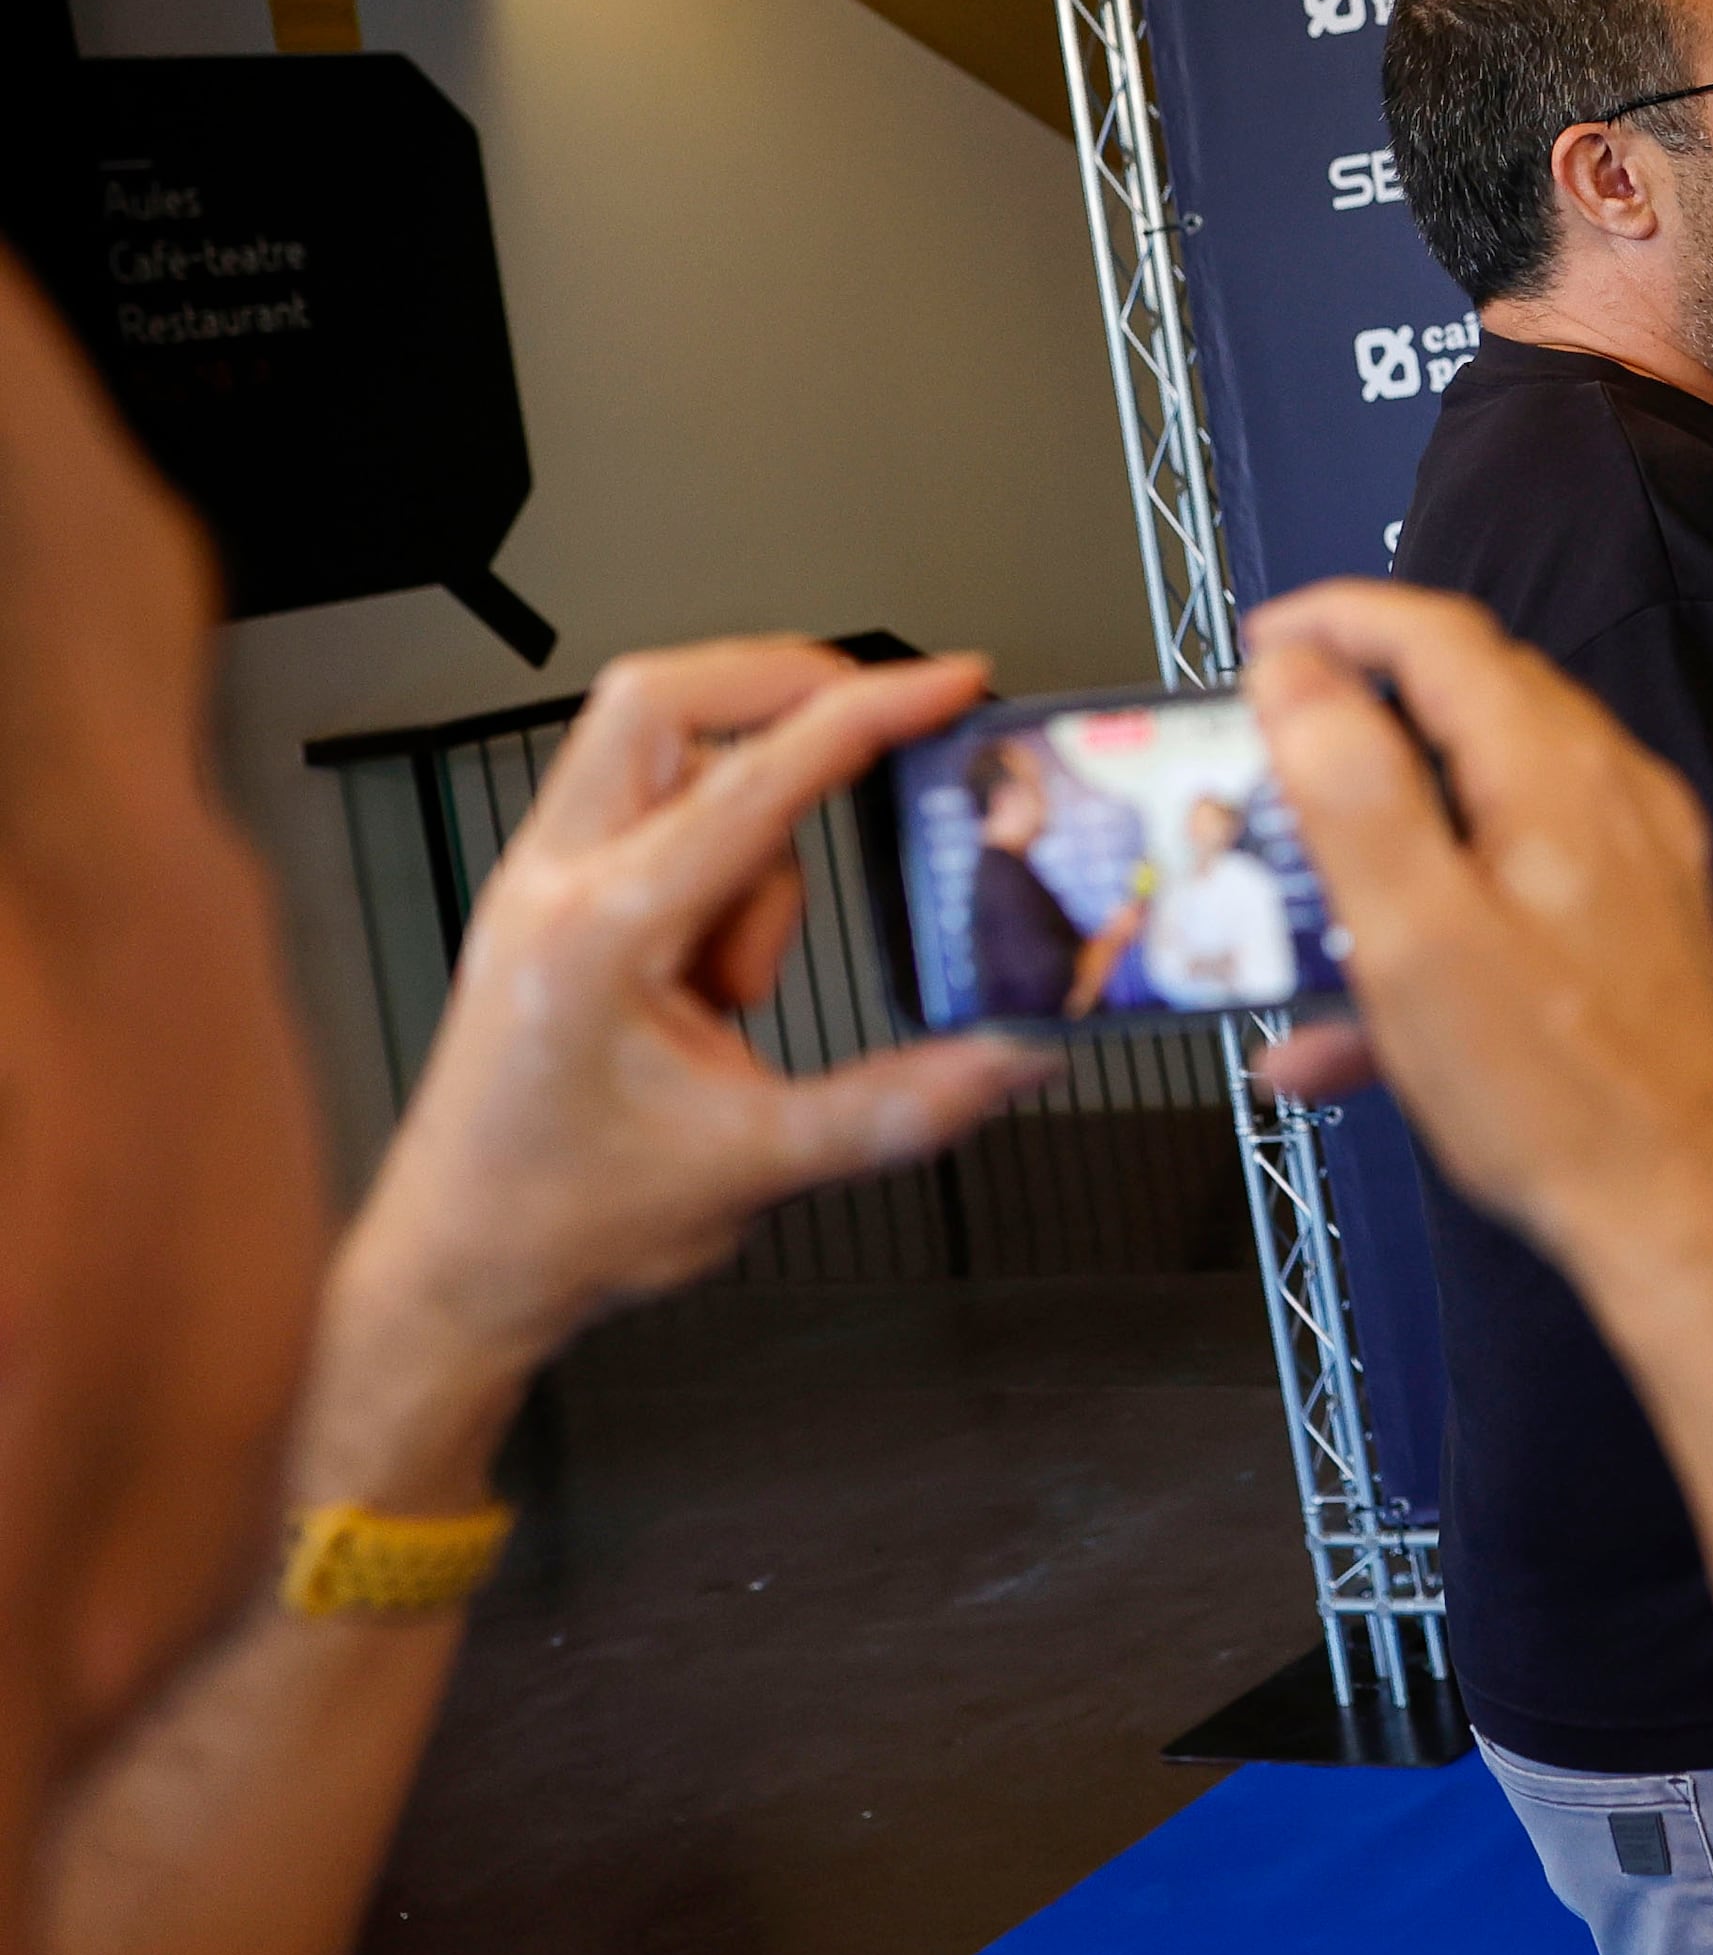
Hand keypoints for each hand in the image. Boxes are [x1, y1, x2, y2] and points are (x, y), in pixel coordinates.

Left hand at [362, 644, 1061, 1381]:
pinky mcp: (549, 905)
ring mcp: (539, 887)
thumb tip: (1013, 1055)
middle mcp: (553, 886)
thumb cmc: (560, 1222)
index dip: (868, 714)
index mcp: (599, 934)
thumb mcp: (759, 1167)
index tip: (945, 684)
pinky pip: (650, 818)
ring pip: (660, 756)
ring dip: (748, 820)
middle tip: (875, 714)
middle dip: (781, 685)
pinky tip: (718, 982)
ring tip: (747, 979)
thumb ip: (905, 1107)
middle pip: (663, 698)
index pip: (756, 781)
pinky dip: (717, 858)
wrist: (457, 1270)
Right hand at [1240, 580, 1712, 1261]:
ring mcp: (1634, 866)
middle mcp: (1612, 800)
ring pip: (1488, 802)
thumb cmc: (1564, 1098)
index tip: (1261, 640)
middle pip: (1470, 703)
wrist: (1695, 1216)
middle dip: (1359, 710)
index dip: (1338, 620)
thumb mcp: (1416, 938)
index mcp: (1557, 777)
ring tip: (1298, 886)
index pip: (1440, 636)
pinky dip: (1429, 925)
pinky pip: (1513, 893)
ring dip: (1385, 829)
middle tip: (1270, 745)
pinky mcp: (1635, 936)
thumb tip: (1301, 675)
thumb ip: (1354, 792)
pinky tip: (1342, 1037)